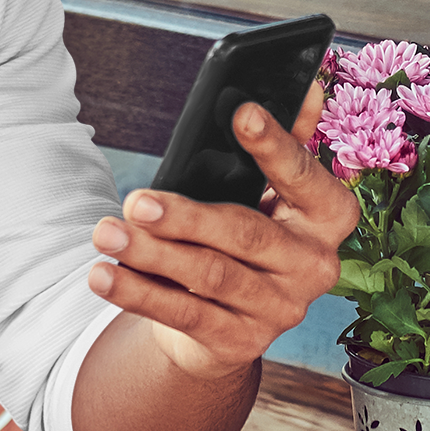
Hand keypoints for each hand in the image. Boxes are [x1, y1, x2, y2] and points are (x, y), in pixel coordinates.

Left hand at [86, 84, 358, 380]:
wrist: (229, 318)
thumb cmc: (243, 231)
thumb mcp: (263, 192)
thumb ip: (281, 145)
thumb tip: (308, 89)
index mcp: (326, 216)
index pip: (306, 178)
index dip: (277, 147)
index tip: (241, 112)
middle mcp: (315, 266)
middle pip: (246, 234)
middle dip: (186, 217)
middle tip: (135, 201)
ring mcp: (281, 308)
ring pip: (209, 275)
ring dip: (151, 254)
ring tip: (105, 234)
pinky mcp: (242, 341)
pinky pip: (185, 313)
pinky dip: (139, 293)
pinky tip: (103, 275)